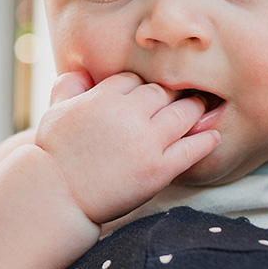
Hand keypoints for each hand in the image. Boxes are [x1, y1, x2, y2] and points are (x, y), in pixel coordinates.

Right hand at [32, 70, 219, 224]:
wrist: (59, 196)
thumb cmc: (55, 154)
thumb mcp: (54, 112)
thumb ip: (68, 87)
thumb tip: (83, 72)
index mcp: (104, 97)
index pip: (135, 79)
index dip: (140, 88)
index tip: (146, 97)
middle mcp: (128, 114)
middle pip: (163, 92)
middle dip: (170, 95)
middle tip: (182, 98)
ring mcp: (146, 142)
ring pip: (184, 113)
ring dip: (194, 110)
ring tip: (199, 111)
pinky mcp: (158, 169)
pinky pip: (192, 149)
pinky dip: (205, 141)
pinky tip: (212, 136)